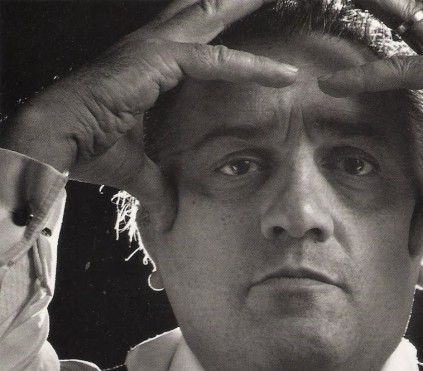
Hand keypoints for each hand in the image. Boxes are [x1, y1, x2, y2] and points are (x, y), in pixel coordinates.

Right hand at [1, 0, 297, 230]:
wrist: (54, 143)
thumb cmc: (87, 150)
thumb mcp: (137, 169)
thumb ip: (159, 185)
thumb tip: (170, 215)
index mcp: (150, 65)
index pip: (201, 44)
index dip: (234, 46)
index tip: (267, 55)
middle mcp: (154, 47)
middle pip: (207, 13)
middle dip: (240, 3)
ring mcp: (155, 48)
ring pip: (214, 17)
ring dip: (248, 5)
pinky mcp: (158, 60)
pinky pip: (217, 61)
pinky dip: (253, 68)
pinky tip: (286, 75)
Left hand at [318, 0, 422, 256]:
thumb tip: (410, 246)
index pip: (417, 49)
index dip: (387, 43)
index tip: (354, 48)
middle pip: (416, 20)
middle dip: (385, 5)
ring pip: (410, 26)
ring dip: (375, 9)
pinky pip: (406, 70)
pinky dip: (368, 77)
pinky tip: (332, 86)